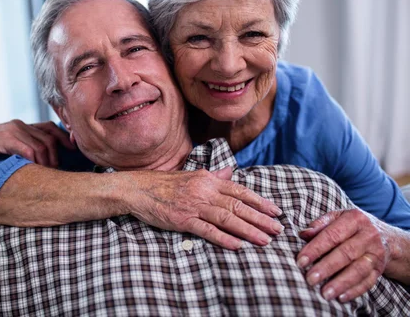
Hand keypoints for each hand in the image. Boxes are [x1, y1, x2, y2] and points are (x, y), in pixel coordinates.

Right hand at [0, 120, 74, 172]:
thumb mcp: (9, 152)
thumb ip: (24, 153)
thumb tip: (45, 168)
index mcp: (23, 127)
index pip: (52, 128)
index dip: (66, 138)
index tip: (75, 152)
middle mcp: (20, 125)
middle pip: (51, 137)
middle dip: (59, 154)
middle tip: (58, 170)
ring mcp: (12, 130)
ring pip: (42, 144)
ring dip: (48, 161)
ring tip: (48, 174)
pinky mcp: (4, 138)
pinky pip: (27, 149)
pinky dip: (35, 160)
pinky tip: (35, 169)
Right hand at [128, 168, 283, 249]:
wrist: (139, 189)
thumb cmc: (166, 184)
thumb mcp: (192, 176)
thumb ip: (214, 176)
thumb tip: (231, 171)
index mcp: (208, 180)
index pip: (240, 190)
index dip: (260, 201)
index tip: (276, 211)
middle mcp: (204, 191)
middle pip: (238, 205)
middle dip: (260, 218)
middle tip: (278, 229)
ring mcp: (194, 205)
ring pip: (227, 218)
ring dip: (248, 230)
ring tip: (265, 240)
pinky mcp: (183, 219)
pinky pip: (207, 230)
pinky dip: (223, 238)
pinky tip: (237, 246)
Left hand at [296, 209, 390, 302]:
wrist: (386, 237)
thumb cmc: (352, 227)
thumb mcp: (338, 218)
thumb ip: (320, 225)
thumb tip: (303, 234)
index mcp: (355, 219)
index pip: (332, 235)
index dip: (315, 249)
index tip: (301, 261)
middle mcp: (368, 235)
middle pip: (346, 253)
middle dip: (326, 267)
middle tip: (310, 279)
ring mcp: (376, 254)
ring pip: (359, 270)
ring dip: (341, 283)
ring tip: (325, 293)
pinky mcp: (380, 269)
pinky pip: (369, 282)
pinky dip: (354, 291)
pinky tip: (341, 297)